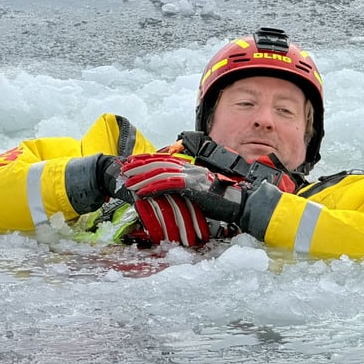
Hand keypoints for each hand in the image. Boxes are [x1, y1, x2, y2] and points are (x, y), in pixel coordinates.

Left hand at [120, 154, 245, 223]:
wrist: (238, 204)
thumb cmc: (222, 202)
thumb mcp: (201, 192)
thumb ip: (187, 189)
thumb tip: (172, 193)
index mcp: (192, 169)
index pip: (166, 160)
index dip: (147, 160)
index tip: (133, 162)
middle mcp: (190, 169)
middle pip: (160, 163)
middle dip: (140, 166)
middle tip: (125, 169)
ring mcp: (191, 176)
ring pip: (160, 173)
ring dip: (142, 178)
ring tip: (128, 182)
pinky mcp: (191, 187)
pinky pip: (167, 185)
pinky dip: (152, 188)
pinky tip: (141, 192)